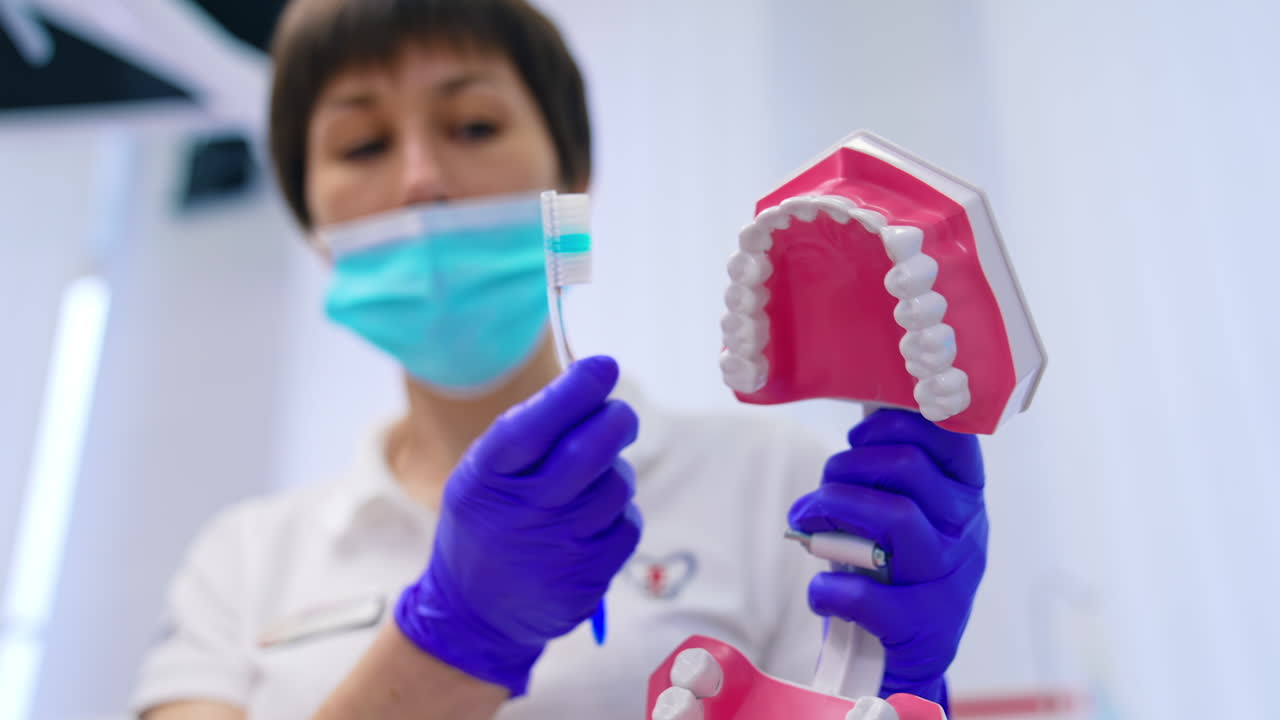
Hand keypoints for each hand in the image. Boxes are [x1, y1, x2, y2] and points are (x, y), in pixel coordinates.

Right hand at [395, 356, 642, 696]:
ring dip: (615, 472)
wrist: (476, 613)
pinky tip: (591, 522)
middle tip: (619, 414)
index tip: (603, 366)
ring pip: (617, 484)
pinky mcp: (589, 576)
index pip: (536, 423)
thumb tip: (591, 382)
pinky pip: (627, 524)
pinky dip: (618, 514)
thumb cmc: (488, 522)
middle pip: (591, 449)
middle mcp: (523, 510)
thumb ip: (528, 432)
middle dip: (617, 419)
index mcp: (488, 476)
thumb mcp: (482, 475)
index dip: (575, 390)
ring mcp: (559, 547)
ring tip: (588, 483)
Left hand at [787, 408, 986, 706]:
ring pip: (892, 516)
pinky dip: (828, 586)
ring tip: (806, 520)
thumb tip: (856, 420)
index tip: (860, 436)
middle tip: (824, 489)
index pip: (950, 437)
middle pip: (907, 466)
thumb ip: (893, 475)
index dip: (896, 423)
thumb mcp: (915, 516)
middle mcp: (965, 532)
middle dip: (847, 466)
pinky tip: (820, 589)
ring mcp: (945, 579)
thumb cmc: (898, 571)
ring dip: (832, 507)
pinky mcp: (918, 625)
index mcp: (966, 498)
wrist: (907, 657)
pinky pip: (864, 593)